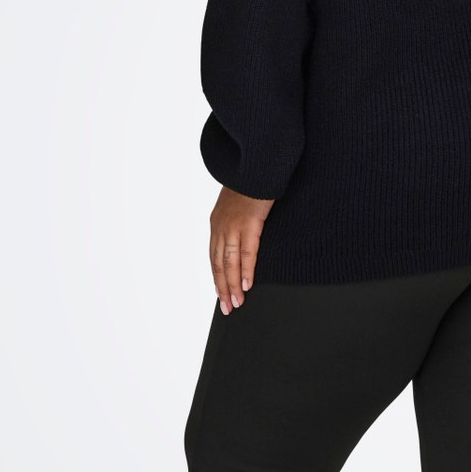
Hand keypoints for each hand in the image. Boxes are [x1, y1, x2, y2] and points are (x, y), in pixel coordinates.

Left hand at [209, 186, 273, 313]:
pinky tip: (246, 286)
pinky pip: (246, 254)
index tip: (221, 292)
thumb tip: (246, 234)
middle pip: (218, 264)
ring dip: (232, 285)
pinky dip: (245, 271)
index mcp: (217, 222)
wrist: (256, 164)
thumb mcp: (239, 203)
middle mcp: (221, 226)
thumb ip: (239, 221)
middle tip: (227, 307)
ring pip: (229, 263)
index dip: (217, 276)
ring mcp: (234, 226)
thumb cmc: (252, 181)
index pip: (214, 256)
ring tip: (236, 303)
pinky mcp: (250, 223)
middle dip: (222, 287)